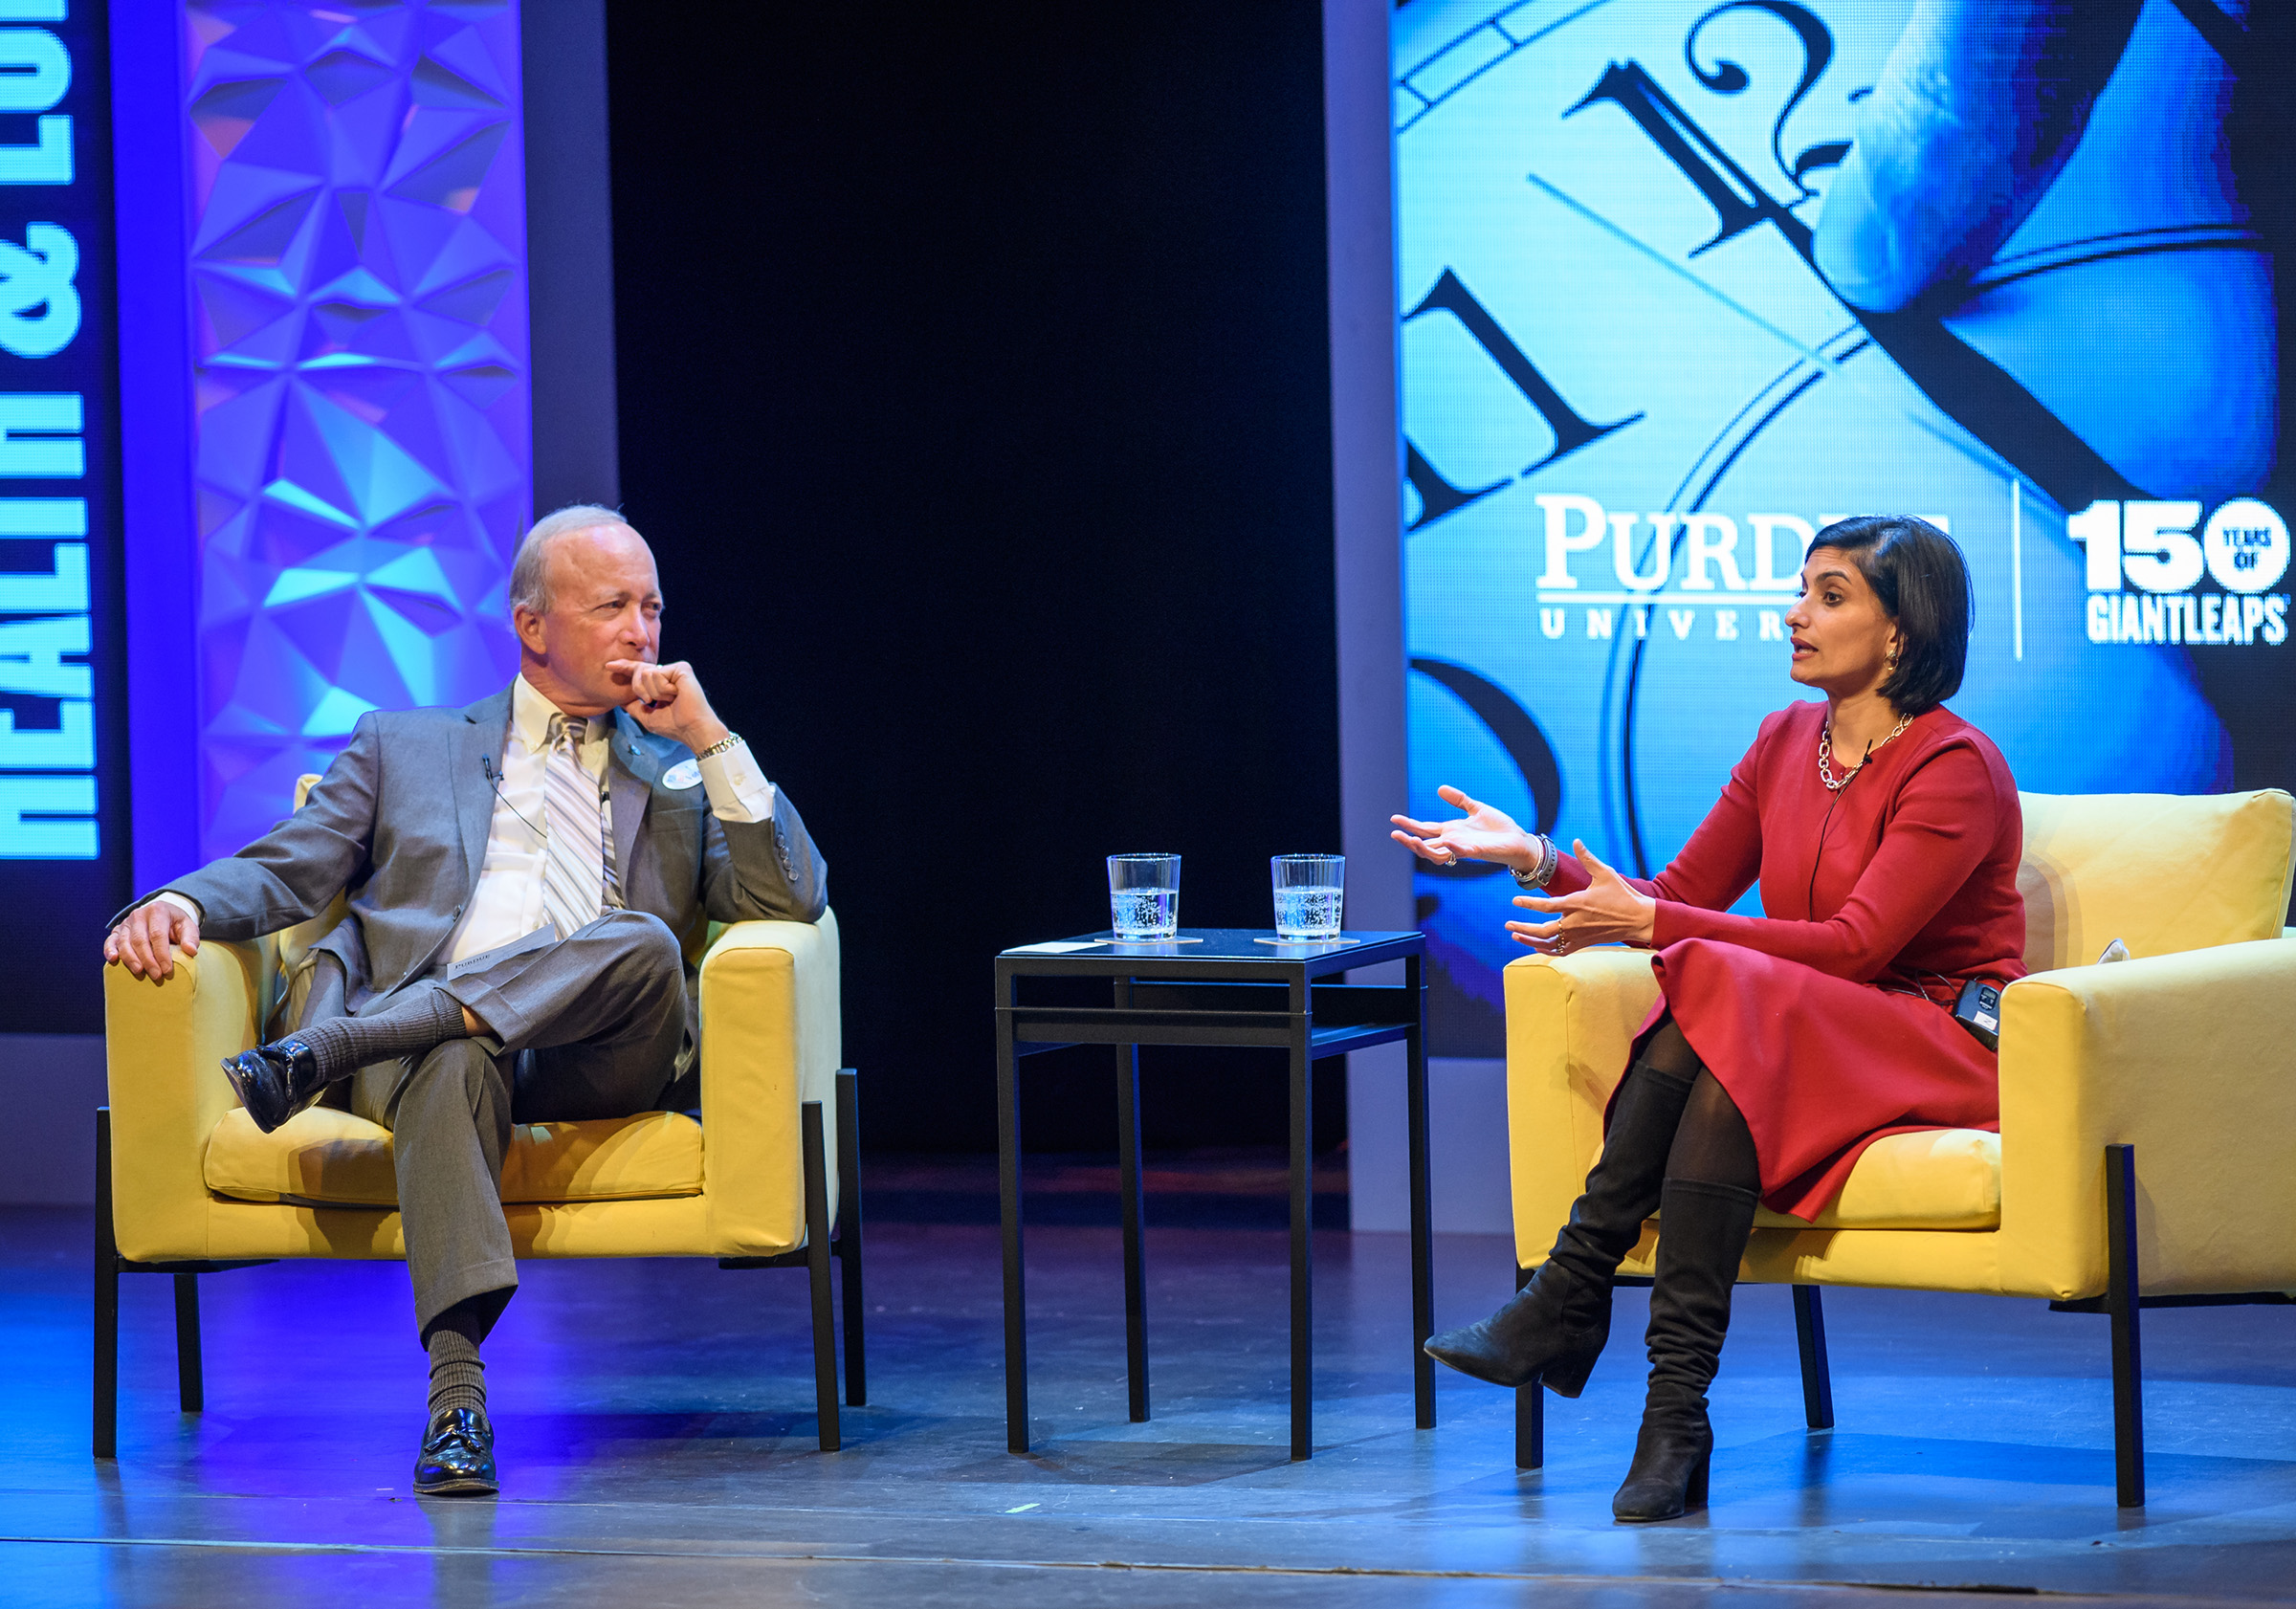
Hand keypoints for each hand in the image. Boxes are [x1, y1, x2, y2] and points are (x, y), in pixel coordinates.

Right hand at [104, 898, 200, 981]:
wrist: (162, 913)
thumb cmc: (175, 923)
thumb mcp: (188, 926)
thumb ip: (191, 937)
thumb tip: (191, 951)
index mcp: (158, 911)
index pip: (158, 935)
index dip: (162, 954)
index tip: (167, 970)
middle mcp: (139, 915)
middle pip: (140, 940)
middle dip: (148, 960)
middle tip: (156, 976)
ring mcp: (126, 922)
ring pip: (124, 942)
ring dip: (131, 959)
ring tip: (139, 972)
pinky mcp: (117, 930)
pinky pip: (111, 940)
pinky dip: (109, 950)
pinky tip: (113, 960)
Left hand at [605, 658, 729, 751]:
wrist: (692, 729)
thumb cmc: (674, 726)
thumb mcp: (647, 716)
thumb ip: (634, 706)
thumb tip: (621, 700)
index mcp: (661, 684)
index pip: (640, 672)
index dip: (625, 667)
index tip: (609, 666)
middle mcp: (669, 674)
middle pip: (639, 670)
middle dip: (638, 688)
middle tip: (651, 701)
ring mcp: (675, 669)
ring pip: (646, 673)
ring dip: (653, 692)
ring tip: (670, 700)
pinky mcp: (681, 668)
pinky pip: (657, 674)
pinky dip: (662, 690)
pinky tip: (676, 696)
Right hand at [1389, 784, 1539, 870]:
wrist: (1519, 841)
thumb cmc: (1499, 829)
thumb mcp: (1476, 809)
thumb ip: (1459, 800)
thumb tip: (1439, 788)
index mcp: (1452, 831)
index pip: (1425, 829)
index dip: (1410, 825)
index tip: (1394, 819)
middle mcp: (1454, 842)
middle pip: (1425, 844)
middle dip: (1409, 840)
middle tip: (1394, 834)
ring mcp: (1464, 848)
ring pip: (1437, 854)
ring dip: (1424, 849)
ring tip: (1413, 840)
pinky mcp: (1478, 851)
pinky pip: (1462, 853)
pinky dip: (1453, 849)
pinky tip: (1446, 842)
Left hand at [1506, 840, 1654, 954]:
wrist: (1638, 919)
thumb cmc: (1622, 895)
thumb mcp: (1605, 873)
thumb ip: (1587, 858)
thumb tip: (1576, 840)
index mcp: (1577, 903)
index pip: (1546, 906)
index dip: (1528, 904)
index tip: (1515, 901)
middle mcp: (1574, 922)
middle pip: (1541, 930)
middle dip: (1522, 928)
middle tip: (1507, 925)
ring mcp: (1578, 936)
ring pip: (1548, 944)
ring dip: (1529, 941)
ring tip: (1514, 936)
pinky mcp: (1584, 944)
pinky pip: (1560, 951)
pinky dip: (1546, 951)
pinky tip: (1536, 946)